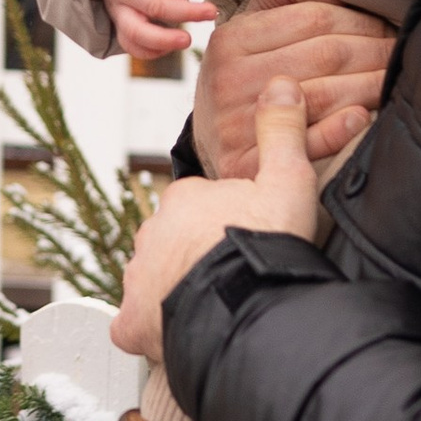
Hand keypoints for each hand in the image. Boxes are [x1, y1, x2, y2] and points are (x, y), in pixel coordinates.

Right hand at [100, 0, 218, 58]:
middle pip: (153, 5)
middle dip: (186, 12)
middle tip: (211, 12)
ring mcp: (118, 9)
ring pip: (136, 31)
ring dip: (164, 39)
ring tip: (188, 41)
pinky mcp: (119, 25)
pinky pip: (130, 45)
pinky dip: (150, 51)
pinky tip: (172, 47)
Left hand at [112, 84, 322, 365]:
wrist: (245, 306)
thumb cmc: (265, 246)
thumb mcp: (287, 179)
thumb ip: (281, 132)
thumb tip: (282, 84)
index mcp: (185, 199)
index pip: (199, 207)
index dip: (226, 224)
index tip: (248, 239)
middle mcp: (153, 234)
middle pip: (174, 242)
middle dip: (196, 257)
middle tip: (232, 276)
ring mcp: (139, 279)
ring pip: (153, 281)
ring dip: (175, 291)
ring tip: (213, 307)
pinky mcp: (132, 321)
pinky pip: (135, 325)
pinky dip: (150, 330)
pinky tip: (175, 335)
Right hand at [194, 0, 393, 179]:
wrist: (210, 140)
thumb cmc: (243, 77)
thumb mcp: (249, 29)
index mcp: (232, 38)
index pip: (314, 18)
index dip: (362, 20)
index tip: (386, 25)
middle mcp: (231, 79)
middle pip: (326, 54)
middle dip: (376, 50)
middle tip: (400, 51)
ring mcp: (239, 123)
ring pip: (326, 94)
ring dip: (372, 85)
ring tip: (394, 78)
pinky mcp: (251, 162)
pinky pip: (307, 143)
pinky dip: (341, 129)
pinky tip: (363, 116)